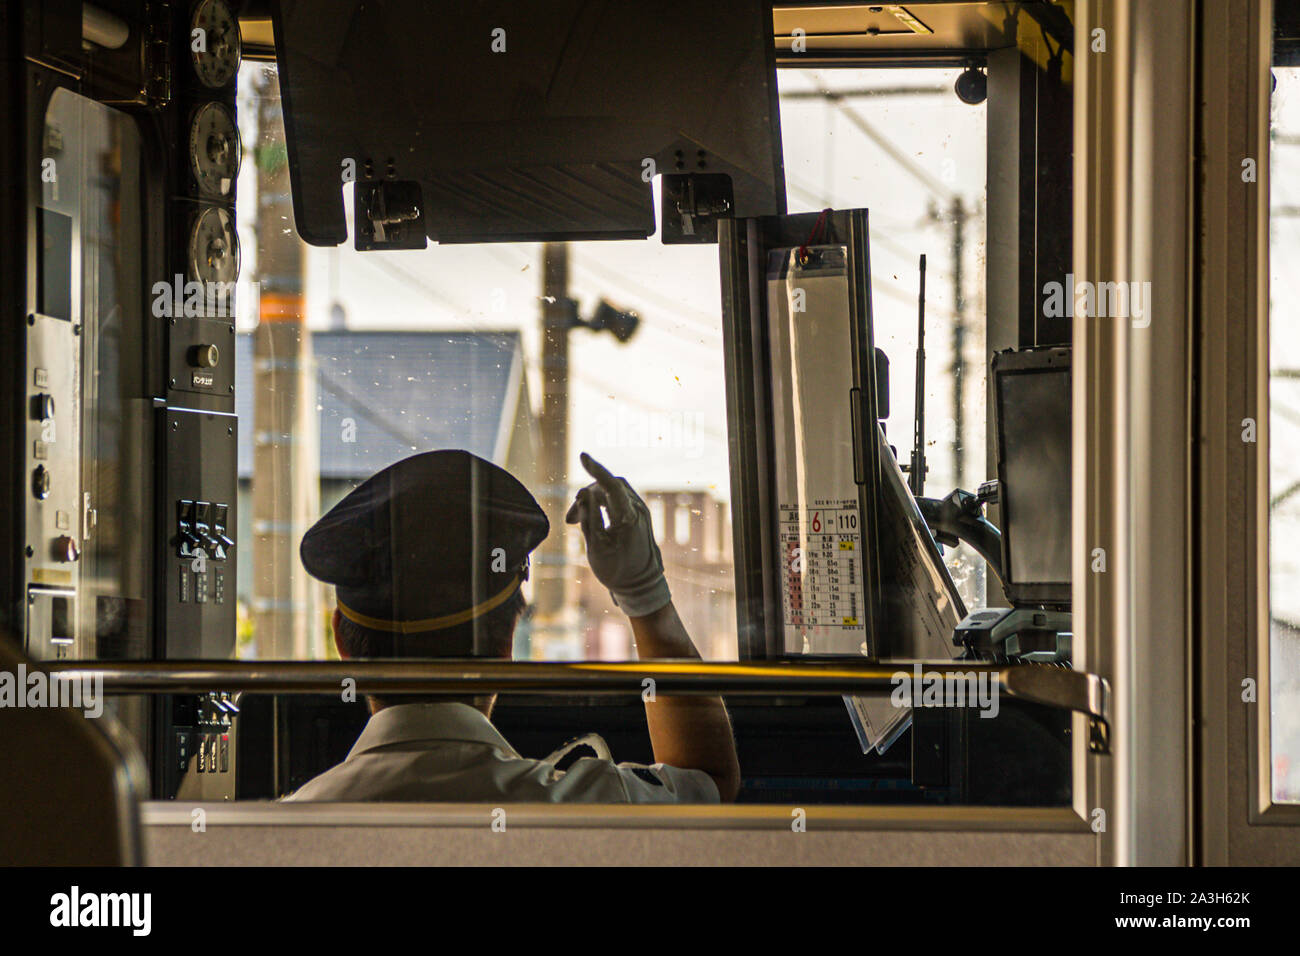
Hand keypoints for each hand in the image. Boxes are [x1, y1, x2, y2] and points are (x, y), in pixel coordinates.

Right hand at [565, 452, 670, 617]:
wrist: (641, 587)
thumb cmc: (617, 571)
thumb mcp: (596, 547)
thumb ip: (588, 518)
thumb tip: (583, 494)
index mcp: (629, 517)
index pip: (611, 484)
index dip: (595, 468)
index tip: (582, 456)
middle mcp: (638, 509)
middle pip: (609, 486)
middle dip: (586, 495)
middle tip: (569, 520)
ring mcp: (641, 512)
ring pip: (613, 492)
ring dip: (592, 500)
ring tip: (574, 521)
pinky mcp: (639, 516)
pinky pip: (618, 500)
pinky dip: (602, 505)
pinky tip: (589, 519)